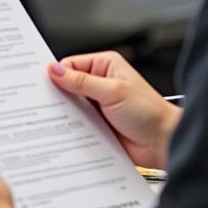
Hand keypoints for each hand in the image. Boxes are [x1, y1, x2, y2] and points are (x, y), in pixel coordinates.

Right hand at [49, 51, 180, 169]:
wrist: (164, 143)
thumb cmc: (149, 112)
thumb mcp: (112, 91)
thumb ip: (81, 81)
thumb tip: (55, 70)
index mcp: (106, 66)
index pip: (70, 64)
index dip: (56, 74)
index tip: (43, 84)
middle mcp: (101, 83)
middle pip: (68, 85)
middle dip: (59, 95)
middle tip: (46, 103)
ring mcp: (98, 104)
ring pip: (71, 106)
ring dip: (66, 113)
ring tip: (57, 119)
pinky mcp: (97, 124)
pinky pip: (77, 123)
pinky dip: (71, 127)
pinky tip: (66, 131)